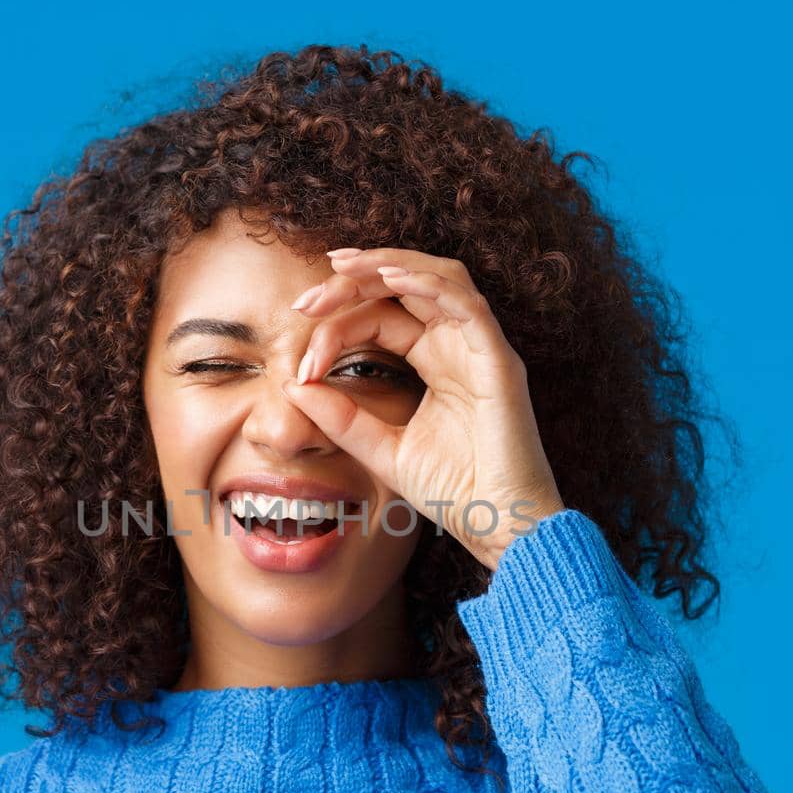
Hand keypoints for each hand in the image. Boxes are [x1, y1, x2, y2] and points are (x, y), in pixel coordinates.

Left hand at [282, 246, 565, 570]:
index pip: (380, 317)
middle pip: (406, 286)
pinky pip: (468, 305)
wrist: (500, 528)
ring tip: (345, 267)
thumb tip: (291, 385)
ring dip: (390, 264)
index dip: (337, 327)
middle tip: (307, 299)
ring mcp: (482, 349)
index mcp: (435, 359)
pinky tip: (393, 279)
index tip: (301, 365)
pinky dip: (431, 285)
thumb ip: (341, 417)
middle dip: (353, 281)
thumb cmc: (455, 492)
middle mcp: (458, 345)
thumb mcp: (382, 449)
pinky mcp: (499, 361)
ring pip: (439, 278)